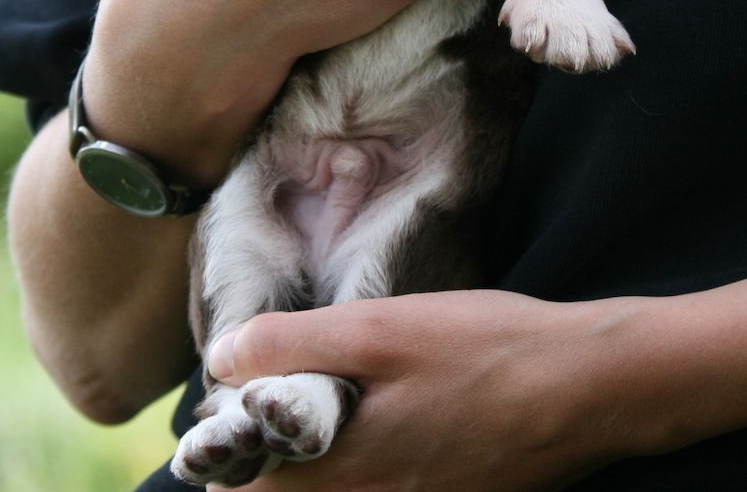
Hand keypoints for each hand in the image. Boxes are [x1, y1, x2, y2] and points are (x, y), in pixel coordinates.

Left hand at [206, 289, 636, 491]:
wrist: (584, 388)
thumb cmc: (481, 351)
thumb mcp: (380, 328)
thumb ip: (293, 345)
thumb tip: (220, 360)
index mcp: (343, 470)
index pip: (250, 479)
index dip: (230, 437)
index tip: (232, 397)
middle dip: (266, 449)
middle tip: (269, 392)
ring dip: (313, 455)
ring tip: (318, 398)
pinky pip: (379, 489)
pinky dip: (360, 461)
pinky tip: (381, 414)